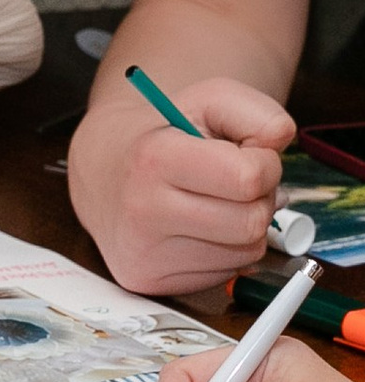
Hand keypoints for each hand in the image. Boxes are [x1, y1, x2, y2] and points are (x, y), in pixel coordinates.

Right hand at [68, 78, 289, 294]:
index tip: (241, 155)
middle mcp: (142, 210)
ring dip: (243, 227)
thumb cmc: (164, 136)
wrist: (104, 172)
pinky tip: (196, 230)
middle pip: (253, 222)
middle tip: (229, 184)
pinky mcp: (148, 279)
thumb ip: (257, 112)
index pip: (250, 178)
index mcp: (153, 159)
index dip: (263, 164)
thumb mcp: (208, 101)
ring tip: (211, 204)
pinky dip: (224, 251)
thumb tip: (278, 145)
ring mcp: (143, 252)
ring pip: (246, 253)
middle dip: (256, 200)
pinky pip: (226, 273)